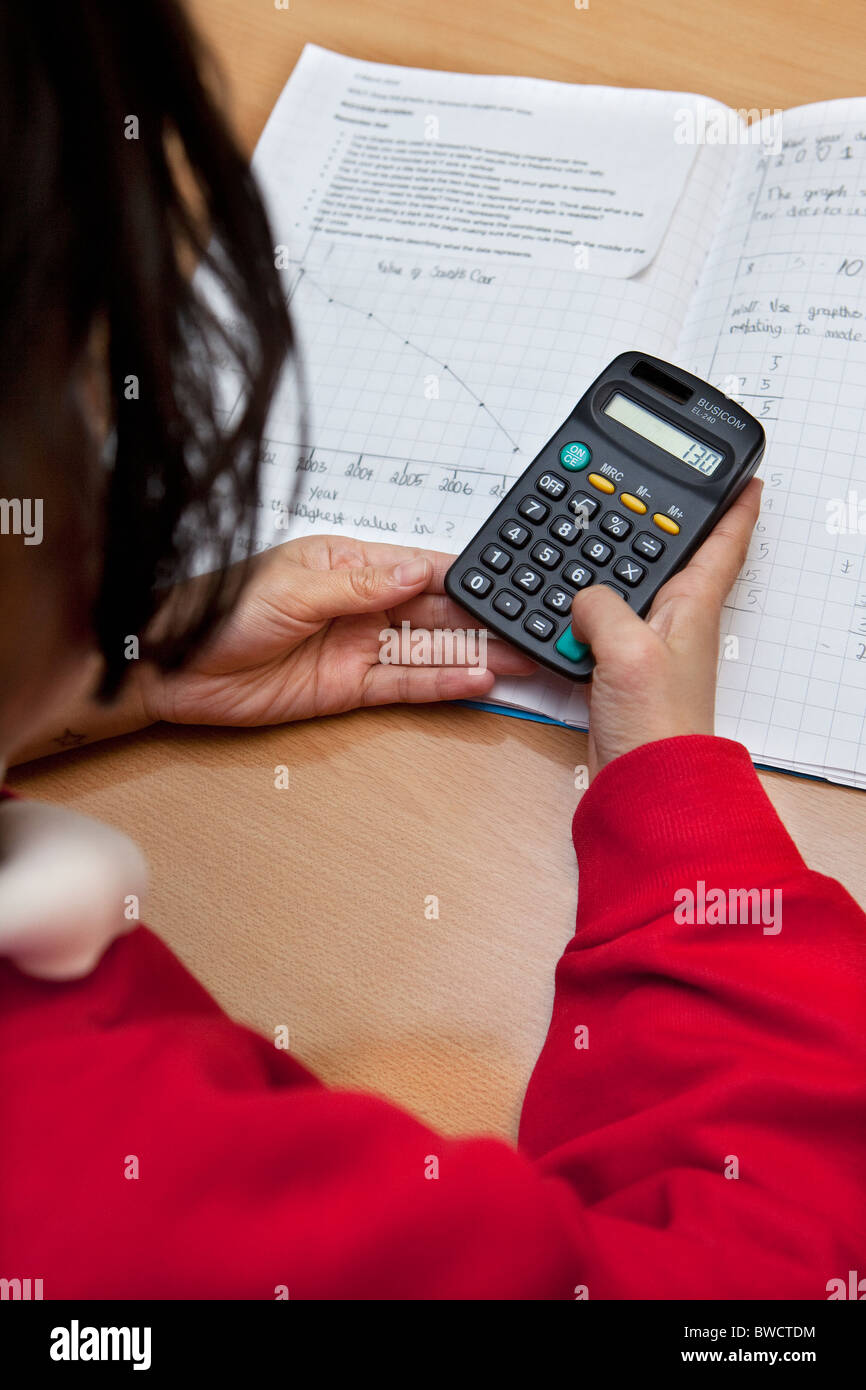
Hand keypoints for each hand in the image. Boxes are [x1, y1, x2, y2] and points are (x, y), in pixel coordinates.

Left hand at [137, 534, 534, 726]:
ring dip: (475, 654)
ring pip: (430, 649)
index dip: (466, 575)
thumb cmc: (219, 610)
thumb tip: (416, 570)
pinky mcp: (348, 688)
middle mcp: (361, 605)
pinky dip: (441, 683)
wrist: (172, 668)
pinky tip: (476, 680)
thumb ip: (359, 584)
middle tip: (532, 626)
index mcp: (349, 564)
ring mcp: (358, 648)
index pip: (421, 567)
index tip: (509, 580)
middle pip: (437, 610)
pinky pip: (405, 684)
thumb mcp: (292, 586)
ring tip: (522, 657)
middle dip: (484, 618)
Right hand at [568, 478, 762, 778]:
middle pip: (670, 558)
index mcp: (694, 605)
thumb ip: (602, 606)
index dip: (736, 506)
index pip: (725, 542)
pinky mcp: (621, 670)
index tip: (745, 478)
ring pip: (627, 590)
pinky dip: (579, 615)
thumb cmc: (657, 724)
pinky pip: (599, 627)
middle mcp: (675, 621)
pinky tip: (561, 614)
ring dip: (607, 571)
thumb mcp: (628, 649)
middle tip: (640, 495)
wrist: (646, 783)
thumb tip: (581, 598)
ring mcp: (648, 646)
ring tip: (585, 546)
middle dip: (655, 526)